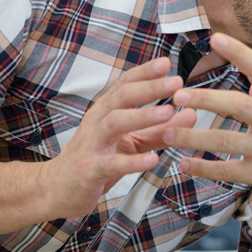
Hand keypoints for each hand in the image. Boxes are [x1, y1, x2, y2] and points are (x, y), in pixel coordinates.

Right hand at [39, 57, 197, 217]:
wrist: (59, 190)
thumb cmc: (97, 160)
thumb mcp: (132, 142)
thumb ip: (161, 130)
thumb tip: (192, 113)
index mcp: (106, 111)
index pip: (125, 84)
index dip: (145, 72)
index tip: (167, 62)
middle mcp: (97, 122)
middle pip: (122, 97)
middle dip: (149, 88)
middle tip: (176, 82)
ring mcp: (92, 145)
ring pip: (115, 124)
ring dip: (142, 116)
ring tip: (168, 112)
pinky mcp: (90, 169)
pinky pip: (112, 164)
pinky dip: (133, 162)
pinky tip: (153, 160)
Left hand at [162, 33, 251, 216]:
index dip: (240, 53)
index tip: (216, 38)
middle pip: (239, 105)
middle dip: (205, 99)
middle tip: (177, 95)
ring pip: (225, 141)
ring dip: (193, 137)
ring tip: (168, 133)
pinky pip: (228, 170)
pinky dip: (204, 168)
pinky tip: (184, 164)